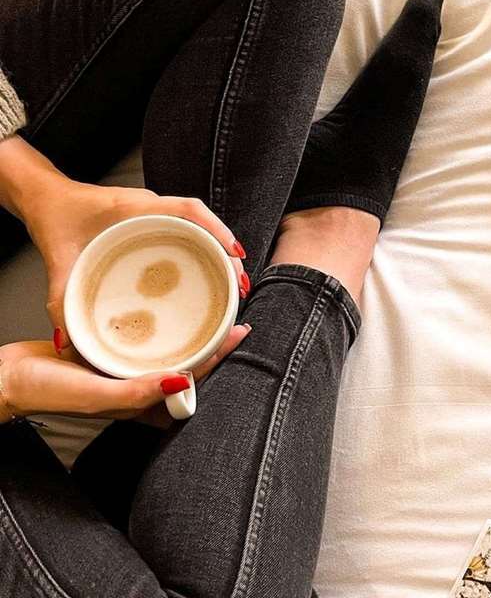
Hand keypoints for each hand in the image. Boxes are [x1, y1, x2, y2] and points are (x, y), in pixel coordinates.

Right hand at [0, 323, 250, 424]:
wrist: (5, 378)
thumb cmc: (44, 391)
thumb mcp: (95, 394)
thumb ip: (138, 392)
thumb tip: (184, 382)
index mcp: (144, 408)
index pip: (194, 382)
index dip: (219, 358)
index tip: (239, 332)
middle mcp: (141, 393)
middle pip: (189, 367)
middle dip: (214, 346)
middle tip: (236, 316)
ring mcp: (128, 375)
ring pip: (172, 354)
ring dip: (194, 336)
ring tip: (215, 311)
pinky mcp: (114, 358)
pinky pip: (148, 344)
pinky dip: (164, 330)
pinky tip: (172, 312)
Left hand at [21, 177, 247, 338]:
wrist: (44, 196)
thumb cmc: (53, 217)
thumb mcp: (57, 258)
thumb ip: (60, 297)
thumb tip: (66, 338)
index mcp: (134, 207)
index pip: (189, 210)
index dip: (217, 230)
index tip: (235, 255)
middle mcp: (151, 206)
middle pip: (203, 223)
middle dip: (227, 250)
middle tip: (240, 283)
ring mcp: (154, 212)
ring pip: (199, 227)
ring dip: (219, 250)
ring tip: (233, 283)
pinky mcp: (152, 221)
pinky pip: (187, 231)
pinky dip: (204, 249)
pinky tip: (210, 273)